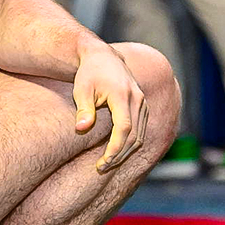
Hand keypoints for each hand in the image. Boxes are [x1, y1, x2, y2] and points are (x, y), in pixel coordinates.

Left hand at [72, 40, 146, 172]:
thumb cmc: (89, 74)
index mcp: (122, 94)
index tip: (102, 162)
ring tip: (107, 163)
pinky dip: (131, 144)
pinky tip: (117, 152)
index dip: (115, 149)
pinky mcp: (143, 106)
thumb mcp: (81, 89)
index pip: (124, 128)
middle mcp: (137, 99)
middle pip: (134, 135)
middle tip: (102, 167)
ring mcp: (143, 102)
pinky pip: (141, 130)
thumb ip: (83, 109)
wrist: (103, 57)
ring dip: (126, 152)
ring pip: (140, 135)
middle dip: (119, 155)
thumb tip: (82, 128)